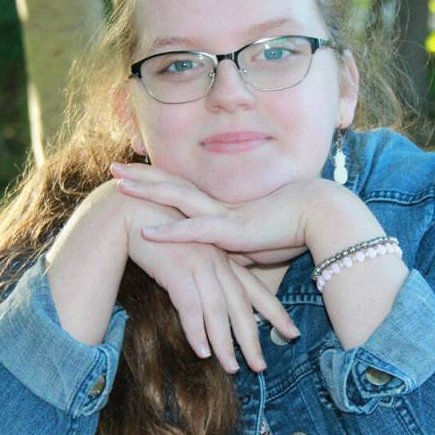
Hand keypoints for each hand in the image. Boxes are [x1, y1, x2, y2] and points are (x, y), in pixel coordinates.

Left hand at [111, 162, 330, 263]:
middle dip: (142, 176)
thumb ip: (239, 253)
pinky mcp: (230, 231)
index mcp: (222, 208)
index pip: (182, 190)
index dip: (157, 180)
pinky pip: (193, 231)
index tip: (135, 173)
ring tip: (119, 184)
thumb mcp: (259, 246)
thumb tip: (229, 266)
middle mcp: (217, 206)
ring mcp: (222, 215)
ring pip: (176, 199)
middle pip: (172, 185)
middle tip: (114, 167)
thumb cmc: (294, 230)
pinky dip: (168, 232)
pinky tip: (145, 231)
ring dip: (146, 191)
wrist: (320, 216)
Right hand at [119, 193, 299, 373]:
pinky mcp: (178, 270)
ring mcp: (199, 266)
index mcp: (224, 260)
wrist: (134, 213)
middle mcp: (217, 264)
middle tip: (262, 367)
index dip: (275, 313)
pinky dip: (197, 331)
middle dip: (253, 339)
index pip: (255, 291)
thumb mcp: (190, 256)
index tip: (292, 333)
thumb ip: (206, 277)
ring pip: (219, 311)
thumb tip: (215, 306)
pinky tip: (202, 352)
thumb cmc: (160, 236)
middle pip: (241, 307)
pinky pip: (191, 306)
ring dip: (226, 344)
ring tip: (233, 369)